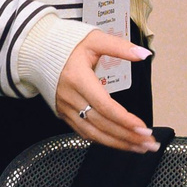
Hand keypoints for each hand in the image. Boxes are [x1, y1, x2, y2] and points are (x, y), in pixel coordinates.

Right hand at [54, 31, 156, 152]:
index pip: (104, 106)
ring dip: (117, 143)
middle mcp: (71, 97)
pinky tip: (118, 143)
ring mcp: (66, 108)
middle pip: (101, 124)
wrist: (38, 51)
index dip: (124, 120)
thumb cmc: (66, 44)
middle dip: (127, 136)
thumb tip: (143, 54)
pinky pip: (84, 132)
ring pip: (92, 133)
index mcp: (78, 78)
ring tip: (138, 146)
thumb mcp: (95, 39)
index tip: (143, 128)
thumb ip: (121, 47)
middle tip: (148, 142)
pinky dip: (103, 140)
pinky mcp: (64, 114)